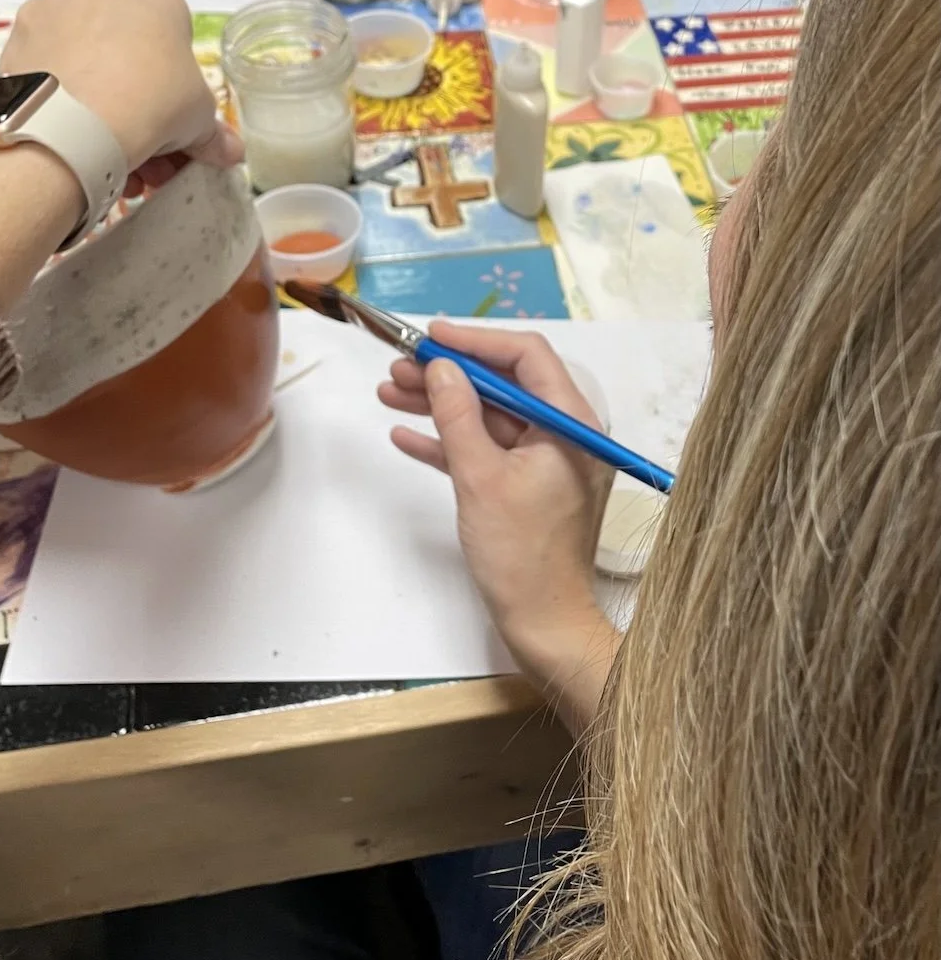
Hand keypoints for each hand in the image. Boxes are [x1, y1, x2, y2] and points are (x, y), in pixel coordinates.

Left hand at [0, 0, 242, 189]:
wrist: (74, 125)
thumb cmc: (153, 100)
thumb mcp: (198, 118)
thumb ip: (212, 131)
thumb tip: (230, 152)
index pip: (169, 31)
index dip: (172, 78)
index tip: (170, 115)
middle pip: (119, 43)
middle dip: (133, 93)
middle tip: (141, 141)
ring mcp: (47, 10)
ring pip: (79, 57)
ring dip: (95, 99)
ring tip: (104, 152)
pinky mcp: (13, 43)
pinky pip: (45, 72)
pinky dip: (57, 100)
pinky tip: (69, 138)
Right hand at [379, 322, 618, 714]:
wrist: (544, 624)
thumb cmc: (521, 555)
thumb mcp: (480, 477)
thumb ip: (457, 415)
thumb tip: (440, 367)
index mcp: (569, 423)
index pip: (526, 357)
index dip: (476, 340)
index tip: (430, 335)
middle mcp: (563, 434)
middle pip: (502, 384)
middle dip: (448, 373)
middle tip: (399, 366)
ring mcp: (545, 461)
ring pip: (488, 415)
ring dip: (441, 404)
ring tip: (391, 392)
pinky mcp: (526, 487)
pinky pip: (486, 449)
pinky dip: (449, 441)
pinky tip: (407, 434)